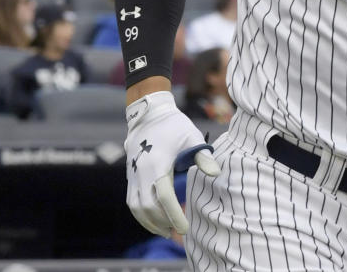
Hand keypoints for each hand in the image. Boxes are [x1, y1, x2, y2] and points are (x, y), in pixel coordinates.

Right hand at [125, 91, 219, 235]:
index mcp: (156, 163)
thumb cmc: (174, 126)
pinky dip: (141, 215)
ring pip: (136, 207)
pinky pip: (132, 201)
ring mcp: (133, 175)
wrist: (149, 115)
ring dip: (150, 222)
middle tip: (178, 232)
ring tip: (166, 231)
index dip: (174, 214)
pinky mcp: (130, 176)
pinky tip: (155, 220)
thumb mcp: (192, 136)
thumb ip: (203, 156)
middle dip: (162, 222)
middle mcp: (141, 172)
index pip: (163, 196)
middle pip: (147, 207)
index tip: (185, 228)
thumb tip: (216, 174)